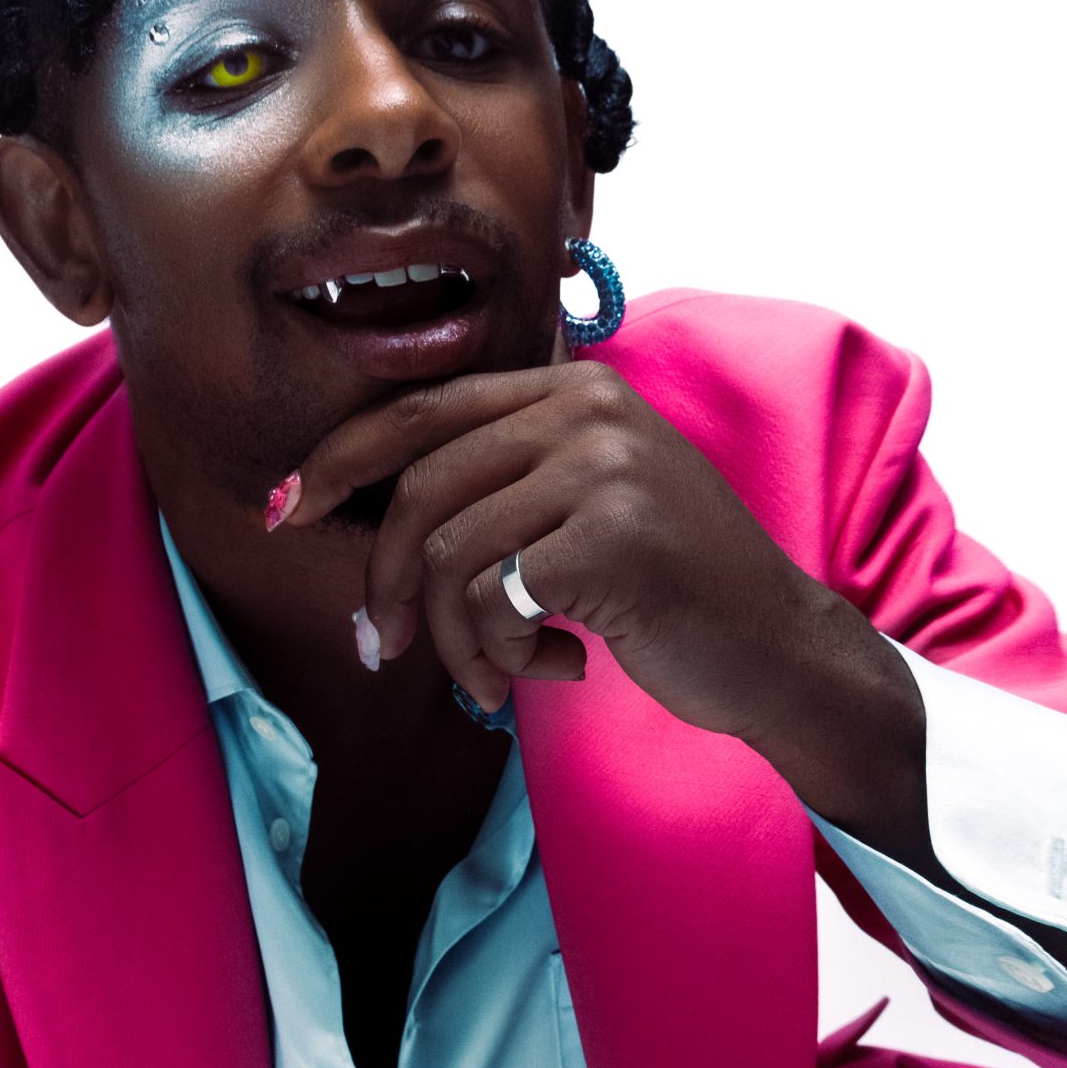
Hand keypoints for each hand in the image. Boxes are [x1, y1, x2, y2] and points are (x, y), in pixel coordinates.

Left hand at [272, 357, 927, 848]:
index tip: (288, 513)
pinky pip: (491, 604)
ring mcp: (603, 469)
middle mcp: (587, 411)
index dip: (340, 461)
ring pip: (446, 556)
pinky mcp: (610, 539)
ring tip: (493, 677)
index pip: (421, 409)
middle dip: (380, 582)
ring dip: (454, 642)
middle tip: (379, 649)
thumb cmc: (672, 594)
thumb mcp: (588, 506)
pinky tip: (557, 668)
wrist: (779, 652)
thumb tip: (362, 515)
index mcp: (573, 390)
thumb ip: (502, 485)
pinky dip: (503, 656)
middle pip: (419, 488)